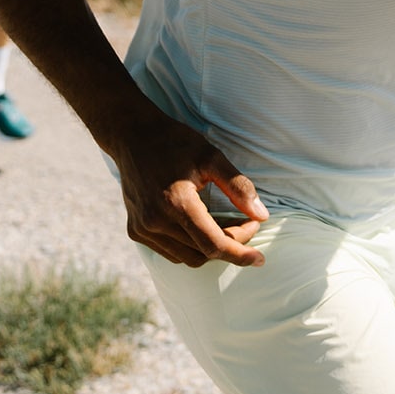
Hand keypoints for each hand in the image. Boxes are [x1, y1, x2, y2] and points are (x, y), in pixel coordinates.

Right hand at [107, 114, 270, 267]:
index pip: (214, 245)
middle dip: (231, 244)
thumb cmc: (175, 143)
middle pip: (203, 253)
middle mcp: (155, 221)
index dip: (240, 254)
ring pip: (187, 258)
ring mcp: (142, 229)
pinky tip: (203, 227)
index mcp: (176, 202)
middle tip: (248, 223)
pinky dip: (191, 247)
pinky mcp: (135, 231)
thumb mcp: (212, 157)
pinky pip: (170, 252)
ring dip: (211, 248)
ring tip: (228, 225)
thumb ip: (238, 187)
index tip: (260, 258)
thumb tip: (262, 216)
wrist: (132, 136)